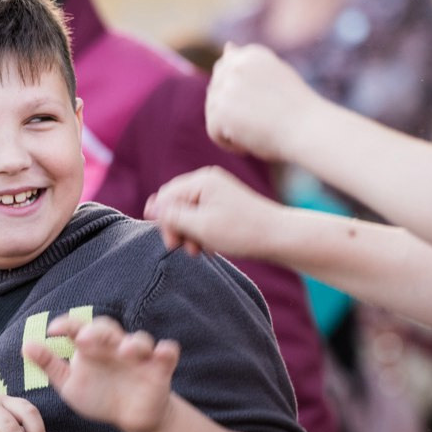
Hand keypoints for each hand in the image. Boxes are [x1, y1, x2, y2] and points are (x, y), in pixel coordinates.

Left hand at [23, 315, 179, 431]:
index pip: (78, 328)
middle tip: (86, 339)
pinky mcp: (159, 369)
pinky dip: (167, 351)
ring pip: (139, 339)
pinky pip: (167, 353)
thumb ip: (50, 365)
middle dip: (98, 331)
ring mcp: (138, 357)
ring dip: (133, 343)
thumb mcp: (70, 384)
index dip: (67, 325)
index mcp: (92, 347)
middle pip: (108, 328)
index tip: (53, 330)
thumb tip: (26, 345)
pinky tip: (163, 353)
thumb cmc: (99, 396)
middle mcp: (114, 346)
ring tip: (125, 351)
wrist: (132, 418)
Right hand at [144, 166, 279, 257]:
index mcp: (201, 181)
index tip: (173, 244)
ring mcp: (217, 191)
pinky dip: (201, 231)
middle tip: (186, 249)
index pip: (166, 198)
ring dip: (189, 232)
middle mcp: (208, 181)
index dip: (164, 222)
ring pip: (188, 212)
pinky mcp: (225, 202)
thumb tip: (151, 206)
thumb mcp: (201, 227)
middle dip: (177, 228)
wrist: (280, 237)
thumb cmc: (242, 232)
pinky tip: (210, 246)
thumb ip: (173, 216)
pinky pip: (202, 215)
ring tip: (200, 250)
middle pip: (175, 203)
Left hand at [207, 43, 320, 161]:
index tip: (263, 105)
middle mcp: (236, 65)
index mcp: (251, 54)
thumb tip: (227, 47)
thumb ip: (249, 64)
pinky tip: (251, 143)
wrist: (309, 128)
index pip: (224, 71)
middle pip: (215, 93)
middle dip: (231, 110)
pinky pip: (214, 132)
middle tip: (262, 120)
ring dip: (231, 127)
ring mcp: (227, 86)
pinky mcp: (220, 110)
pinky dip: (230, 144)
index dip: (239, 94)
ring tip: (258, 131)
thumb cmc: (298, 110)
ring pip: (213, 113)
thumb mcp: (275, 76)